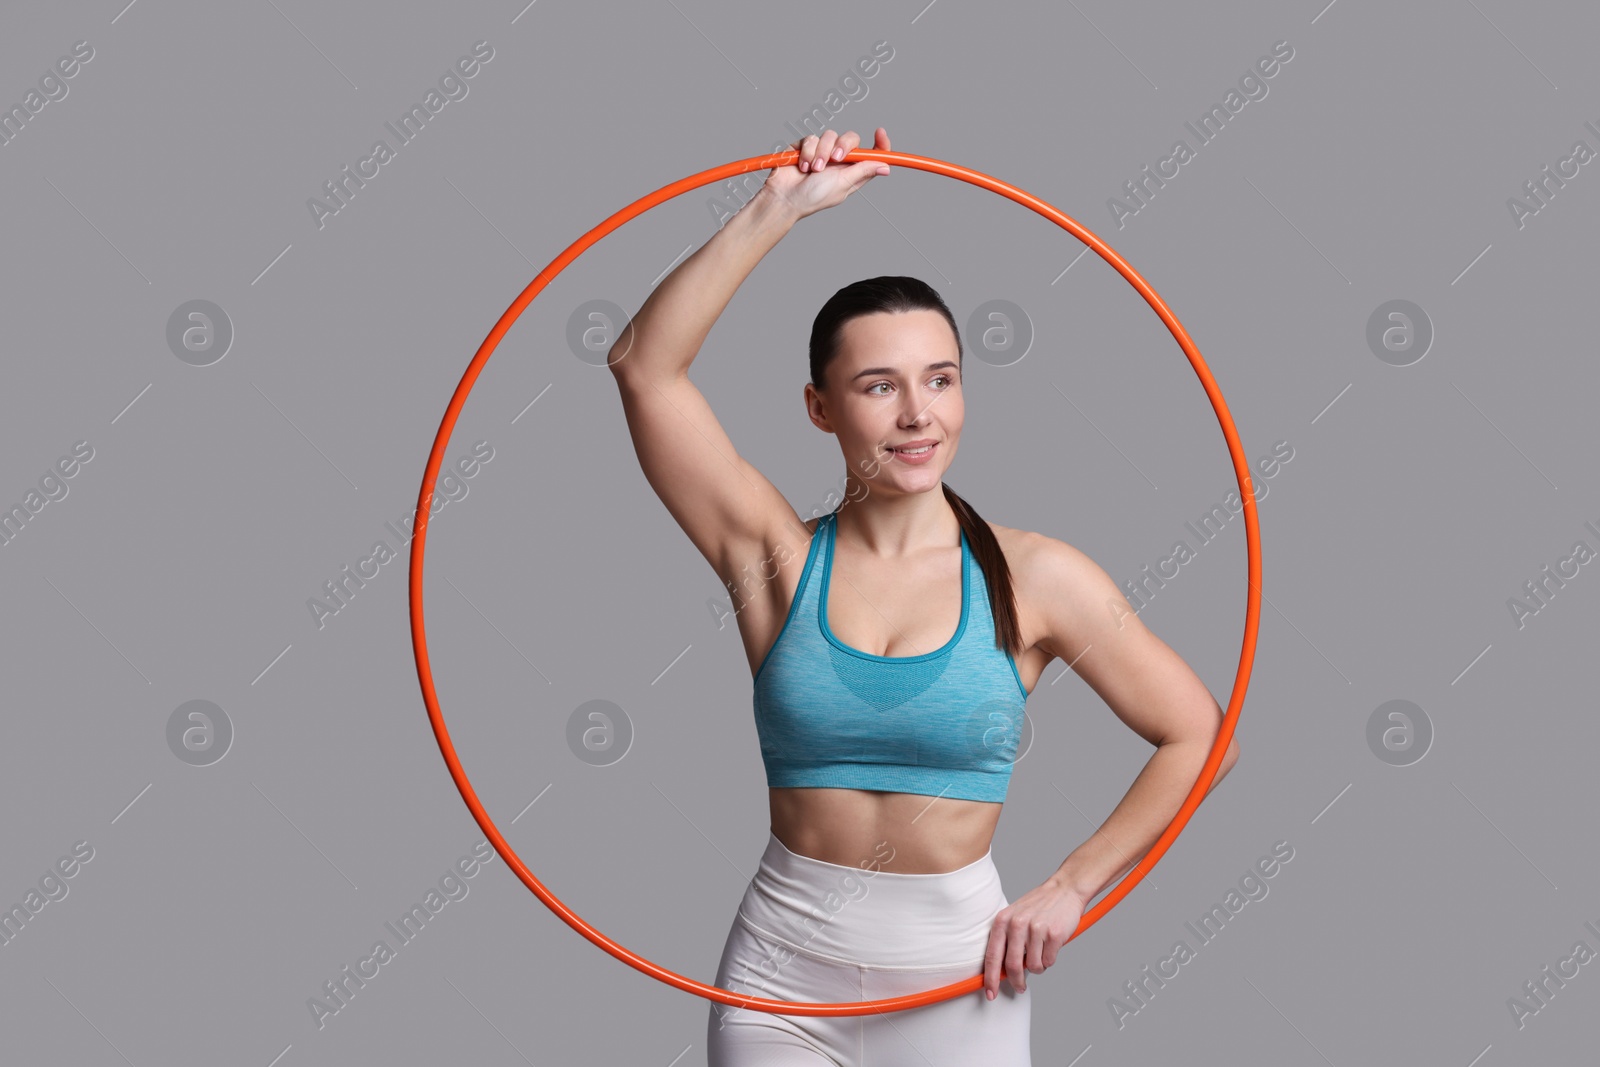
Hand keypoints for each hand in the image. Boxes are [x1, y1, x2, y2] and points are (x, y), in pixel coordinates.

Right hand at [760, 126, 890, 219]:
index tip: (880, 132)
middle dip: (843, 145)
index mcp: (851, 171)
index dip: (878, 143)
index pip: (870, 154)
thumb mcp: (842, 184)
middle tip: (835, 159)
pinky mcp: (804, 147)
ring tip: (813, 169)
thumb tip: (886, 167)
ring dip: (821, 152)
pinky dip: (806, 151)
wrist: (784, 197)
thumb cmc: (813, 197)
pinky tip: (802, 166)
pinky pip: (810, 138)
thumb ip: (862, 171)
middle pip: (851, 138)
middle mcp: (838, 160)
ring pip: (828, 135)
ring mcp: (821, 152)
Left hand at [982, 877, 1087, 999]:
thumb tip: (1000, 970)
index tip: (990, 993)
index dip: (990, 978)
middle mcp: (1017, 924)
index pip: (992, 955)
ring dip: (1038, 966)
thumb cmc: (1039, 905)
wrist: (1064, 889)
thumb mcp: (1015, 916)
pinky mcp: (1054, 934)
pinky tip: (1051, 946)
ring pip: (1033, 966)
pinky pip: (1049, 961)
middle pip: (1012, 966)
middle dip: (1016, 981)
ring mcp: (1036, 929)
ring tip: (1041, 952)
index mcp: (1003, 920)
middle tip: (1020, 987)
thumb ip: (1006, 939)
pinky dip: (1050, 959)